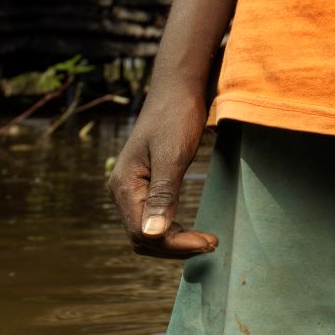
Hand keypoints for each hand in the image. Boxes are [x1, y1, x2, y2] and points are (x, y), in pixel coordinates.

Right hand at [110, 87, 218, 259]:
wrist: (177, 89)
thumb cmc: (177, 116)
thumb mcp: (173, 155)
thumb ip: (163, 194)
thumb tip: (153, 235)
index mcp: (125, 186)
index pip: (144, 234)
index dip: (176, 244)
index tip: (210, 241)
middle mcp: (123, 192)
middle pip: (143, 238)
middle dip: (176, 246)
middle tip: (212, 243)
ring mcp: (132, 189)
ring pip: (147, 232)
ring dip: (174, 241)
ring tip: (206, 240)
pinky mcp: (145, 185)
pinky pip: (153, 218)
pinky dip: (171, 228)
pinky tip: (191, 229)